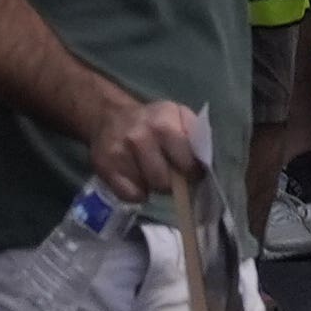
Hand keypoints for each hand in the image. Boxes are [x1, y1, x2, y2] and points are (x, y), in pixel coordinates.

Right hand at [86, 96, 211, 201]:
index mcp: (163, 121)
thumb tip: (205, 163)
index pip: (186, 160)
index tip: (192, 174)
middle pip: (164, 181)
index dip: (192, 172)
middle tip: (170, 175)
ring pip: (148, 189)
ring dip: (153, 186)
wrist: (111, 115)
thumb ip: (193, 136)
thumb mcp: (177, 117)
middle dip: (171, 182)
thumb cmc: (153, 121)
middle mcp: (139, 136)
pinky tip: (135, 178)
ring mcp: (120, 152)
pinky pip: (130, 195)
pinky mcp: (105, 168)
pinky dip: (136, 193)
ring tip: (151, 172)